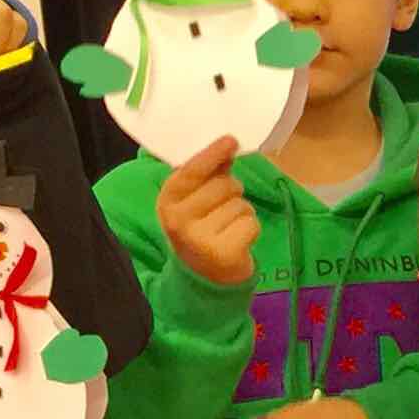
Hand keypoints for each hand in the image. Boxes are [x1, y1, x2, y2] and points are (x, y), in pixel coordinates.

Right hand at [156, 136, 257, 285]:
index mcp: (167, 202)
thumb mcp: (194, 200)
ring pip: (240, 204)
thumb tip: (228, 145)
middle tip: (221, 209)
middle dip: (232, 192)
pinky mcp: (225, 253)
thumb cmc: (201, 229)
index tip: (231, 140)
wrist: (203, 277)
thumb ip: (208, 173)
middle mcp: (179, 220)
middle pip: (223, 185)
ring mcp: (200, 239)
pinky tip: (236, 239)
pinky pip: (251, 222)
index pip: (192, 170)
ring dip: (241, 212)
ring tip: (227, 227)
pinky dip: (250, 229)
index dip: (213, 153)